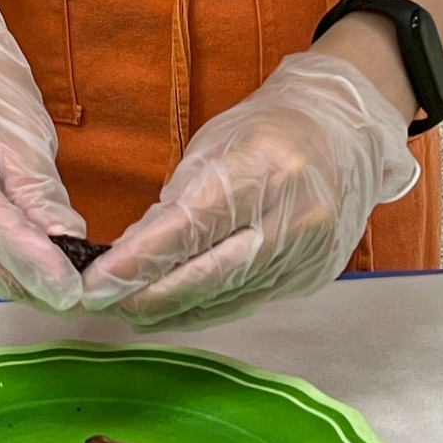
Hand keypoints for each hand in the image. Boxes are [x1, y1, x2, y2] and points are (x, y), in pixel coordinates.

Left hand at [80, 51, 419, 330]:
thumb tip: (131, 253)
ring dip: (173, 310)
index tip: (96, 281)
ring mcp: (308, 252)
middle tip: (103, 304)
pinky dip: (207, 309)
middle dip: (150, 296)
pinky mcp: (313, 276)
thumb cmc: (269, 129)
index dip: (140, 260)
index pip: (190, 226)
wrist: (346, 134)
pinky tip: (175, 312)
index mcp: (263, 168)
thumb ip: (177, 199)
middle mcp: (292, 216)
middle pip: (211, 275)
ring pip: (228, 297)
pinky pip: (249, 301)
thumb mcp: (214, 144)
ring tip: (129, 311)